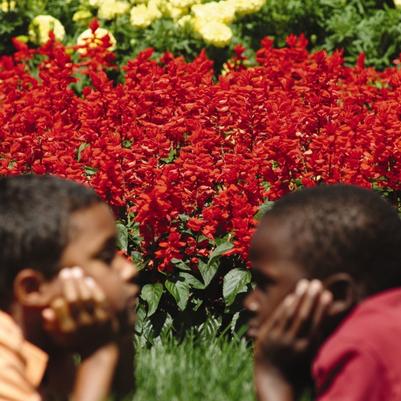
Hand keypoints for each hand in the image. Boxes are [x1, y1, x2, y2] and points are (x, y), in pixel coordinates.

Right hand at [42, 267, 117, 355]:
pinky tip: (88, 280)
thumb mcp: (61, 338)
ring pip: (86, 297)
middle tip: (65, 271)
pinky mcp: (106, 316)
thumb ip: (52, 325)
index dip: (57, 300)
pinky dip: (94, 288)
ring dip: (80, 282)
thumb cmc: (75, 341)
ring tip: (75, 271)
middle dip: (69, 284)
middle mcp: (81, 324)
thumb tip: (46, 312)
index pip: (60, 309)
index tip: (55, 293)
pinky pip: (99, 299)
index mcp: (67, 330)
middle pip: (73, 300)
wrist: (100, 351)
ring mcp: (95, 320)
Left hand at [254, 280, 331, 396]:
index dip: (322, 307)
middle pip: (304, 316)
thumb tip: (324, 316)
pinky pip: (277, 318)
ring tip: (305, 283)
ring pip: (290, 314)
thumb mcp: (310, 356)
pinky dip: (284, 306)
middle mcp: (293, 343)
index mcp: (307, 349)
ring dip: (298, 297)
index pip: (316, 323)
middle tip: (317, 283)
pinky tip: (291, 296)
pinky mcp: (266, 336)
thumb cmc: (297, 369)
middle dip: (311, 298)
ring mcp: (278, 339)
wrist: (273, 381)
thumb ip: (316, 338)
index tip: (328, 293)